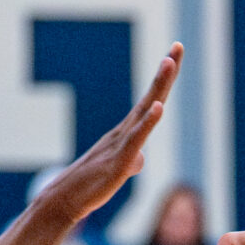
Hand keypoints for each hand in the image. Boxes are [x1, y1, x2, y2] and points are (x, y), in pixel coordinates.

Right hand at [30, 45, 181, 227]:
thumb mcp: (119, 170)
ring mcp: (121, 144)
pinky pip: (136, 139)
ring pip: (144, 111)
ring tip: (169, 62)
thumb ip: (131, 161)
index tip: (175, 53)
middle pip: (151, 96)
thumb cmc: (92, 184)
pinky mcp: (119, 162)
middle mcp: (124, 131)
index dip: (164, 79)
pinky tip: (158, 107)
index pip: (151, 100)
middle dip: (166, 72)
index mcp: (128, 132)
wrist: (66, 199)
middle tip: (178, 46)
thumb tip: (140, 159)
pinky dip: (148, 123)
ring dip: (158, 86)